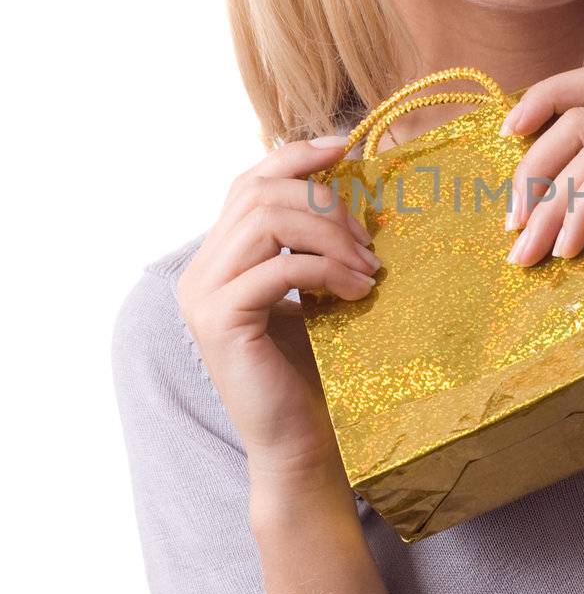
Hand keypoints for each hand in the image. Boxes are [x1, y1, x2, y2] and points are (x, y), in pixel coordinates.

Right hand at [176, 136, 380, 501]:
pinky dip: (327, 270)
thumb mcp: (317, 292)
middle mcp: (201, 271)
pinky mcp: (220, 323)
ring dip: (330, 234)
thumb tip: (352, 181)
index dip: (296, 156)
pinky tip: (360, 291)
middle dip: (324, 201)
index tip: (347, 148)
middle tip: (371, 239)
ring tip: (370, 268)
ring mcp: (204, 296)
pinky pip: (279, 269)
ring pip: (266, 221)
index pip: (250, 181)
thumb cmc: (318, 372)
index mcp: (221, 258)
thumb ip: (314, 244)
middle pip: (259, 192)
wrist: (303, 445)